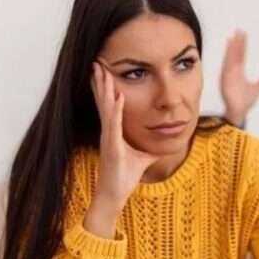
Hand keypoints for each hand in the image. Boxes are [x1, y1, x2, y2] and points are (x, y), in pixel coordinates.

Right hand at [86, 61, 159, 237]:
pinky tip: (119, 97)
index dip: (107, 88)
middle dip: (101, 81)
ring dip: (105, 89)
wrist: (113, 196)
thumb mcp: (142, 159)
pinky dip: (117, 110)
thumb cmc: (124, 179)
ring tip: (101, 71)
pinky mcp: (112, 147)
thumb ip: (149, 150)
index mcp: (113, 132)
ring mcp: (108, 139)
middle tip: (97, 62)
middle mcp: (108, 132)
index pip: (109, 105)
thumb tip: (161, 147)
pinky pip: (114, 125)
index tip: (104, 70)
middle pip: (104, 101)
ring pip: (106, 108)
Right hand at [220, 30, 258, 125]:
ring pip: (230, 57)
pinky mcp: (225, 79)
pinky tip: (229, 48)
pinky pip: (226, 65)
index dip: (242, 45)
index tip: (243, 35)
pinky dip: (227, 56)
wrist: (238, 111)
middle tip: (239, 30)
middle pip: (235, 53)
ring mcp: (229, 74)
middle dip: (237, 42)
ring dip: (232, 47)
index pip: (241, 55)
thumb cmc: (246, 101)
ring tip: (234, 36)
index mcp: (239, 72)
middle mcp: (233, 71)